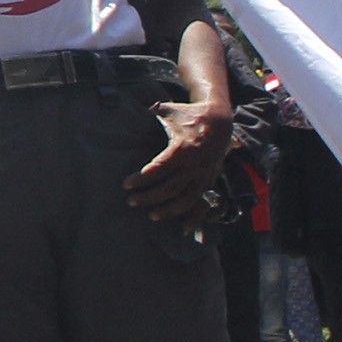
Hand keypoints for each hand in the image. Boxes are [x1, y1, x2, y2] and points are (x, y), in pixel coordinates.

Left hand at [125, 95, 233, 224]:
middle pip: (170, 189)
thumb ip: (147, 115)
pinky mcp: (210, 180)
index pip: (158, 169)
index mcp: (183, 148)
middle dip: (149, 198)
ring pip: (186, 200)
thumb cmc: (186, 115)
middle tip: (131, 201)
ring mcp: (204, 174)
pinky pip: (202, 203)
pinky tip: (183, 230)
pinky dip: (194, 218)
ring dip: (168, 210)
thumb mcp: (166, 111)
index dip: (141, 179)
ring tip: (151, 216)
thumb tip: (122, 111)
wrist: (220, 119)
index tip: (126, 184)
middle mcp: (195, 165)